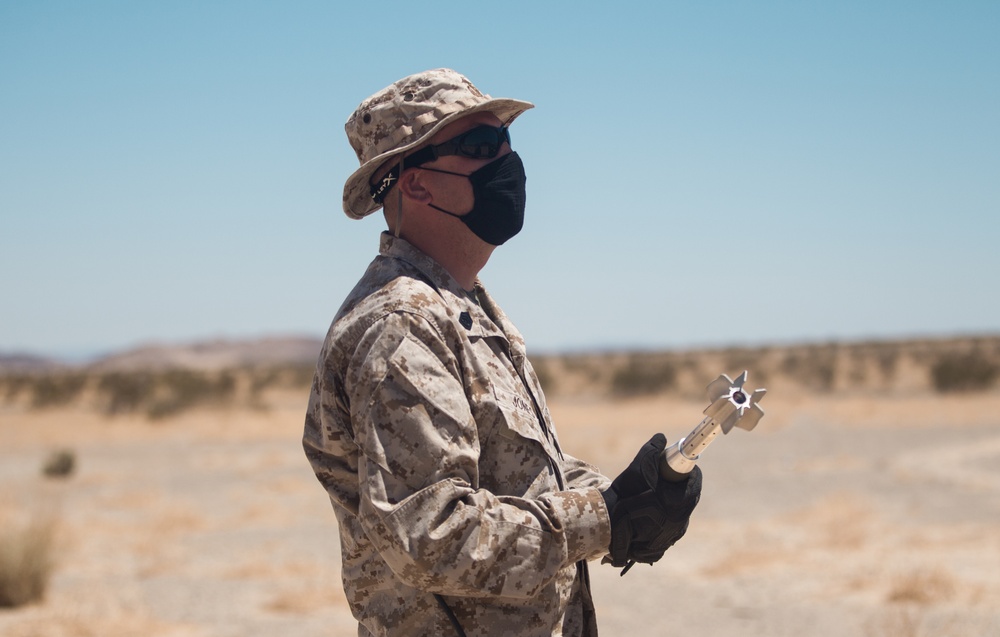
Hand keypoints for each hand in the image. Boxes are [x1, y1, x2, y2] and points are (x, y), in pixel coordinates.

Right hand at [601, 434, 702, 568]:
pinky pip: (668, 529)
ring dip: (670, 504)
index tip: (678, 464)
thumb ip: (653, 449)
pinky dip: (661, 520)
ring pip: (678, 515)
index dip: (688, 470)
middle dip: (678, 486)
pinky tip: (647, 514)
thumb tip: (662, 438)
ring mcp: (671, 536)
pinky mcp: (660, 547)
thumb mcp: (640, 466)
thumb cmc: (626, 492)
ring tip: (652, 496)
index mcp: (680, 502)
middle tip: (664, 478)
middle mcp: (680, 522)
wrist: (607, 523)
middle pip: (687, 498)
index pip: (695, 481)